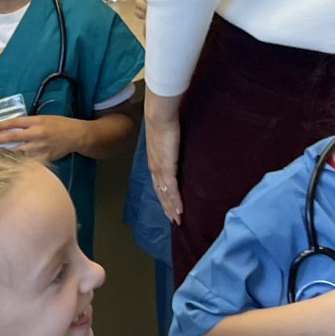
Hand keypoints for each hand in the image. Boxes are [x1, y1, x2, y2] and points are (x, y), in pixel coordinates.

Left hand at [0, 115, 80, 161]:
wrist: (76, 136)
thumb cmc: (59, 124)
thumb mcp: (44, 118)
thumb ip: (29, 123)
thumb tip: (13, 128)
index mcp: (36, 122)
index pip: (15, 122)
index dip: (2, 125)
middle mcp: (36, 134)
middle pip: (13, 137)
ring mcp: (39, 148)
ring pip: (18, 151)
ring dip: (4, 152)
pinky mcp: (43, 158)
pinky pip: (28, 160)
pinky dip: (18, 162)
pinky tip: (8, 164)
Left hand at [146, 90, 183, 222]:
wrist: (159, 115)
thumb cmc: (164, 121)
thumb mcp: (166, 137)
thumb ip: (170, 145)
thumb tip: (175, 147)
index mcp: (154, 160)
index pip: (158, 182)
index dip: (163, 195)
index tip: (168, 206)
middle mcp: (154, 167)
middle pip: (160, 192)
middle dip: (167, 206)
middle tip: (173, 220)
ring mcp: (159, 169)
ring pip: (165, 193)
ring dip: (171, 207)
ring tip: (177, 220)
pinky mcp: (167, 167)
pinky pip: (171, 189)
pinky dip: (175, 201)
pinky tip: (180, 210)